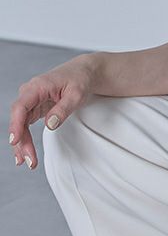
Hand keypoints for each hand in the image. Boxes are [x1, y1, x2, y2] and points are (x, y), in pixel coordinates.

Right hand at [8, 55, 97, 169]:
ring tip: (27, 162)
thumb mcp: (77, 94)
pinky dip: (25, 138)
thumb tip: (50, 125)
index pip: (21, 107)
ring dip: (22, 143)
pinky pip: (25, 124)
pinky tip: (24, 152)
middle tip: (28, 160)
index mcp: (38, 86)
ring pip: (20, 124)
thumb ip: (63, 109)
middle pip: (19, 119)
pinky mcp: (34, 107)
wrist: (84, 73)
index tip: (15, 140)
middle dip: (21, 141)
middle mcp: (30, 93)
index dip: (16, 124)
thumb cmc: (81, 80)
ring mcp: (31, 101)